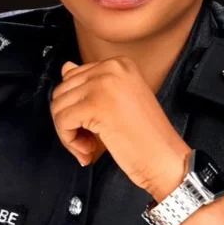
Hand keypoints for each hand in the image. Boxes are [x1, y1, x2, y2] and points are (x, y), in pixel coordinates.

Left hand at [50, 57, 189, 192]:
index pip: (73, 78)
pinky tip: (89, 150)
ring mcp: (103, 84)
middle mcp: (111, 68)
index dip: (76, 108)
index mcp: (119, 64)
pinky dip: (69, 141)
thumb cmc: (146, 138)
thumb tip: (65, 67)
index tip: (91, 127)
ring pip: (58, 106)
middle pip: (62, 91)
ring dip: (68, 133)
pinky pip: (62, 121)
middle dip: (68, 121)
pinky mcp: (95, 105)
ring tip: (90, 147)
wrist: (165, 160)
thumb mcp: (115, 102)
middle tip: (89, 141)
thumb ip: (89, 84)